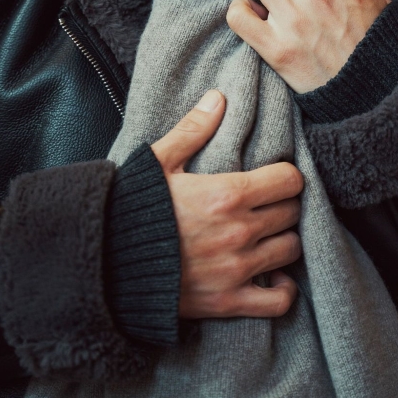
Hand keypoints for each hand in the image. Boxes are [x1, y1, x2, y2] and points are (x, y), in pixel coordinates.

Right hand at [151, 90, 302, 318]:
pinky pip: (279, 301)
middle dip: (283, 204)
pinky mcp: (229, 301)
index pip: (289, 180)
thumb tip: (218, 97)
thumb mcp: (159, 162)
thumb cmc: (132, 208)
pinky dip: (283, 290)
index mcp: (227, 194)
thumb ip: (193, 129)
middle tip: (268, 204)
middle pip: (291, 212)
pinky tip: (274, 276)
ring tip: (267, 234)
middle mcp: (239, 231)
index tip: (274, 177)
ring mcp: (236, 269)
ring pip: (290, 249)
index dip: (286, 176)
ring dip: (282, 239)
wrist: (106, 263)